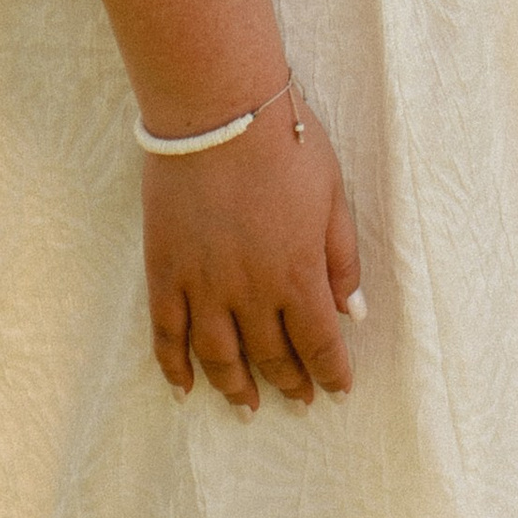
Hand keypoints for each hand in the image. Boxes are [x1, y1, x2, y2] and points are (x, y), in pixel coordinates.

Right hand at [140, 102, 361, 415]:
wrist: (218, 110)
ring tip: (246, 407)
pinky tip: (183, 389)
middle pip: (271, 355)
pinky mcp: (165, 271)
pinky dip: (173, 367)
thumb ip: (342, 258)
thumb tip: (352, 312)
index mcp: (298, 273)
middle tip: (299, 400)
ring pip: (218, 357)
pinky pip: (166, 334)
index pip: (318, 342)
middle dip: (289, 383)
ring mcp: (203, 285)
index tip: (337, 390)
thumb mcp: (333, 195)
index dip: (330, 372)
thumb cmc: (285, 144)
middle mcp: (250, 292)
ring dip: (234, 388)